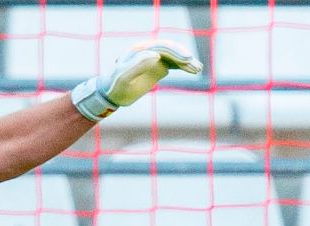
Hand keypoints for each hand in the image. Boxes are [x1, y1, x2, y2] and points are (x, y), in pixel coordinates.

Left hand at [72, 39, 204, 121]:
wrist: (111, 94)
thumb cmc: (114, 86)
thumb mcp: (123, 77)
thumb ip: (137, 66)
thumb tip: (156, 56)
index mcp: (140, 50)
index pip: (161, 47)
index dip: (174, 51)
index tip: (186, 59)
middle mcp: (149, 51)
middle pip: (170, 50)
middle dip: (183, 56)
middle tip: (194, 65)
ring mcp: (154, 58)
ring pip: (174, 56)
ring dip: (187, 62)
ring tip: (197, 69)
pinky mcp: (158, 67)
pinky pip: (174, 64)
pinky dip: (184, 67)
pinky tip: (194, 71)